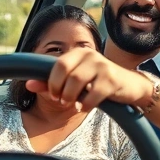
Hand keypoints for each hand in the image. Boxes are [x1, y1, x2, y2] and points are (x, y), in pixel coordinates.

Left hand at [25, 49, 151, 110]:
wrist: (131, 86)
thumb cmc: (99, 84)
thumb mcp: (76, 82)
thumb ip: (52, 82)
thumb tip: (28, 84)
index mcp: (79, 52)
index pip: (57, 64)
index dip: (51, 82)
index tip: (53, 94)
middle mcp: (90, 55)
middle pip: (65, 71)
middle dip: (59, 89)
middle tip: (61, 100)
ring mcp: (103, 66)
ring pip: (77, 81)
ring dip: (70, 97)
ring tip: (72, 104)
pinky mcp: (112, 79)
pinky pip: (92, 94)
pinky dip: (85, 104)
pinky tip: (84, 106)